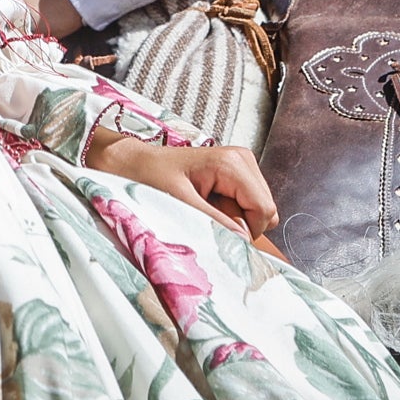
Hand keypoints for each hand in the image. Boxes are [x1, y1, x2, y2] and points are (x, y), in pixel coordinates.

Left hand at [86, 131, 277, 237]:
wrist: (134, 164)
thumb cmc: (149, 178)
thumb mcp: (179, 203)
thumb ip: (213, 222)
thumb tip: (243, 241)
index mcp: (232, 163)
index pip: (264, 209)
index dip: (244, 229)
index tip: (213, 226)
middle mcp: (242, 159)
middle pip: (265, 210)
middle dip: (239, 222)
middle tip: (204, 213)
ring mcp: (241, 165)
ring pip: (258, 210)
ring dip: (233, 218)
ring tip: (202, 207)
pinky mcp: (236, 174)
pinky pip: (248, 206)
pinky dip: (229, 212)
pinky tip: (207, 203)